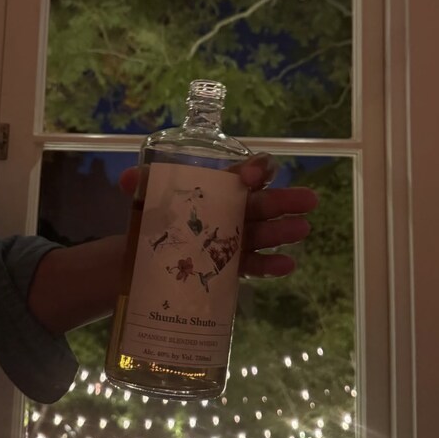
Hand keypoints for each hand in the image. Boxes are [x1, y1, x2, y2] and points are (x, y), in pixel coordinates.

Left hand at [119, 153, 317, 279]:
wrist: (147, 257)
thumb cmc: (158, 220)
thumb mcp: (148, 200)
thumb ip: (142, 187)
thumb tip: (128, 180)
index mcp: (219, 189)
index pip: (243, 174)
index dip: (254, 171)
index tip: (254, 176)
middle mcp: (233, 211)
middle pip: (262, 203)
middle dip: (285, 200)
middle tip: (309, 199)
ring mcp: (235, 239)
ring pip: (263, 233)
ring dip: (283, 232)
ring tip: (303, 229)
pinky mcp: (233, 266)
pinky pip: (254, 264)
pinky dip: (270, 265)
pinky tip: (286, 265)